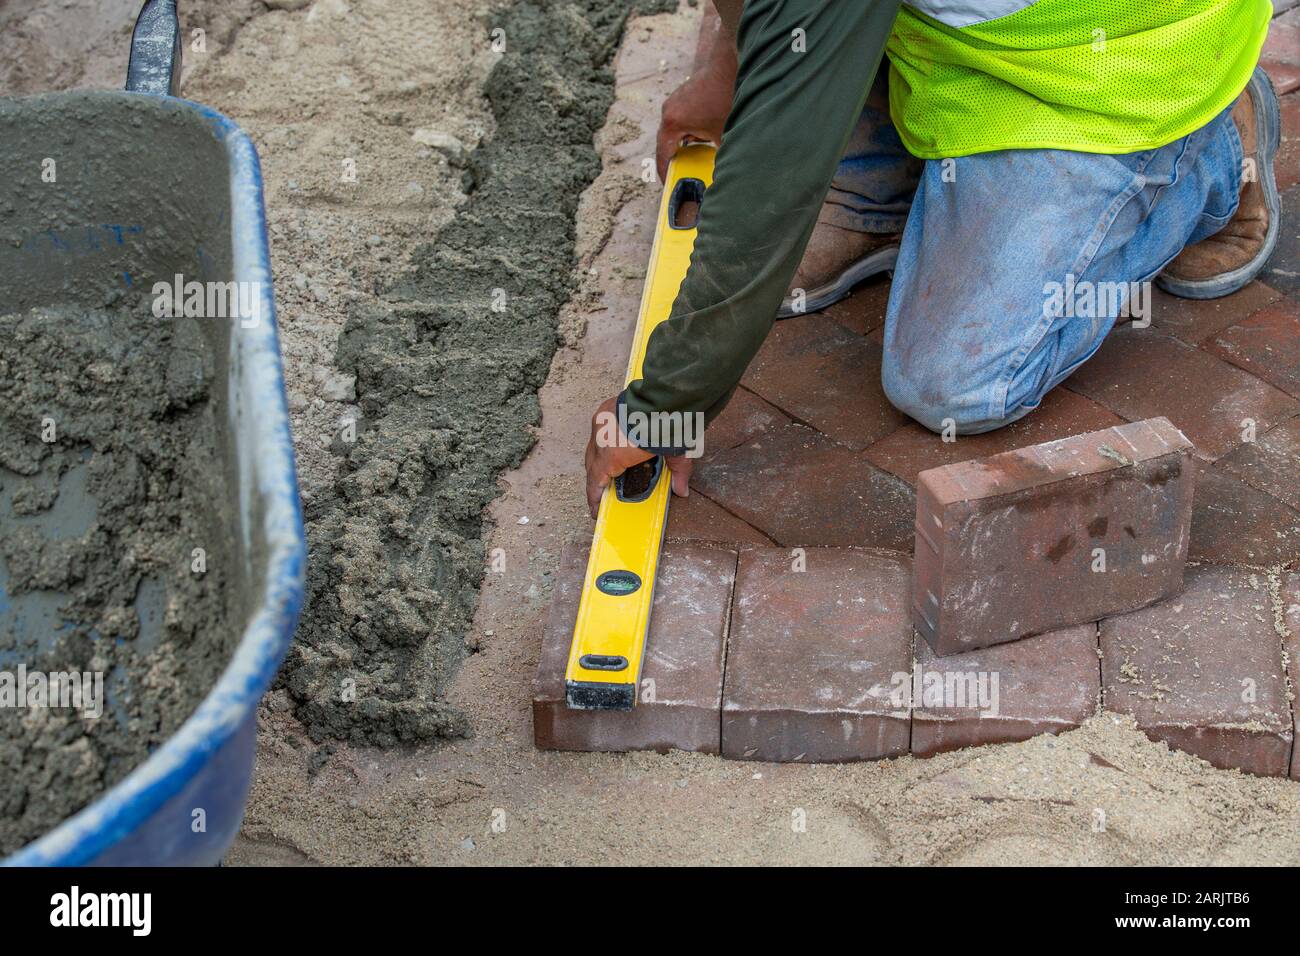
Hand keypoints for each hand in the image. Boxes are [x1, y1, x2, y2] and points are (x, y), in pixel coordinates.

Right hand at [584, 396, 694, 517]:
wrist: (665, 394)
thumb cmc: (666, 425)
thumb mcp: (675, 453)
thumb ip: (677, 473)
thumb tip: (682, 490)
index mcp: (612, 456)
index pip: (595, 482)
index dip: (593, 498)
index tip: (595, 510)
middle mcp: (601, 440)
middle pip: (591, 466)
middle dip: (596, 480)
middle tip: (601, 492)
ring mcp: (600, 423)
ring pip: (593, 447)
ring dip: (598, 460)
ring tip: (606, 470)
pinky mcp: (604, 410)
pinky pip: (598, 431)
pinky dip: (603, 442)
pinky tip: (611, 446)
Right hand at [655, 58, 735, 181]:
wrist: (729, 63)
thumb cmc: (724, 97)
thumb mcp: (723, 134)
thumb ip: (719, 155)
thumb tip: (722, 170)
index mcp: (672, 123)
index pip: (663, 154)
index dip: (665, 171)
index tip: (668, 183)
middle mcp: (668, 111)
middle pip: (667, 141)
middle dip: (674, 158)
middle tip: (680, 173)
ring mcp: (674, 100)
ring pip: (676, 129)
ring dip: (684, 142)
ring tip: (695, 154)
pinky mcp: (684, 94)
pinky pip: (682, 117)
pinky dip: (689, 129)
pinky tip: (705, 133)